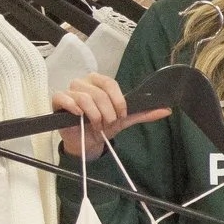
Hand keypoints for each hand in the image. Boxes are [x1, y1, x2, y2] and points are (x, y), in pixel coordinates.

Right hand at [53, 73, 170, 158]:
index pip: (110, 83)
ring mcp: (69, 91)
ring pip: (83, 97)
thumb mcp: (124, 119)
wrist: (87, 142)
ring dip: (94, 115)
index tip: (121, 115)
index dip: (117, 101)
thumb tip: (166, 110)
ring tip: (96, 125)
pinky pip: (63, 97)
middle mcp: (83, 83)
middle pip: (98, 93)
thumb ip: (142, 113)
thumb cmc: (102, 125)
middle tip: (107, 124)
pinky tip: (79, 116)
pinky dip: (73, 106)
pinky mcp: (57, 100)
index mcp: (99, 82)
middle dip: (107, 112)